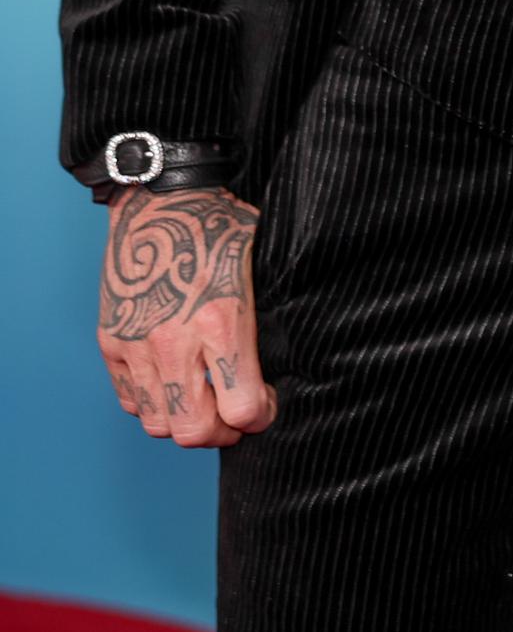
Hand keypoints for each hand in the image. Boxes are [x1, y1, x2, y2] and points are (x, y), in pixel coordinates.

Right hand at [98, 184, 277, 447]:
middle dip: (222, 434)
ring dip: (185, 422)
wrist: (160, 197)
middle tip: (235, 417)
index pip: (242, 409)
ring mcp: (137, 345)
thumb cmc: (219, 224)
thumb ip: (263, 318)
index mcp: (222, 320)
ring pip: (158, 424)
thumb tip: (281, 358)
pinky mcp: (112, 342)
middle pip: (196, 431)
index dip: (260, 416)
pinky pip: (130, 400)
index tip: (266, 404)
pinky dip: (153, 403)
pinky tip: (173, 383)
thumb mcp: (260, 264)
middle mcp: (176, 341)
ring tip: (204, 403)